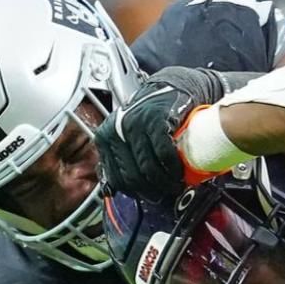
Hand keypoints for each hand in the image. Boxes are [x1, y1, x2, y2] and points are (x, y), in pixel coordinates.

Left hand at [95, 67, 234, 201]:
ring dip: (165, 182)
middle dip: (153, 190)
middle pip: (134, 176)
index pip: (117, 178)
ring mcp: (135, 124)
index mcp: (105, 137)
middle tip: (168, 191)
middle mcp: (115, 130)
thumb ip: (120, 159)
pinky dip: (173, 168)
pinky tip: (179, 171)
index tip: (152, 195)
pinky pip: (163, 154)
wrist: (170, 89)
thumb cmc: (151, 117)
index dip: (137, 192)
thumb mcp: (127, 136)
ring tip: (176, 184)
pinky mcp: (155, 120)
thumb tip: (113, 190)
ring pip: (149, 168)